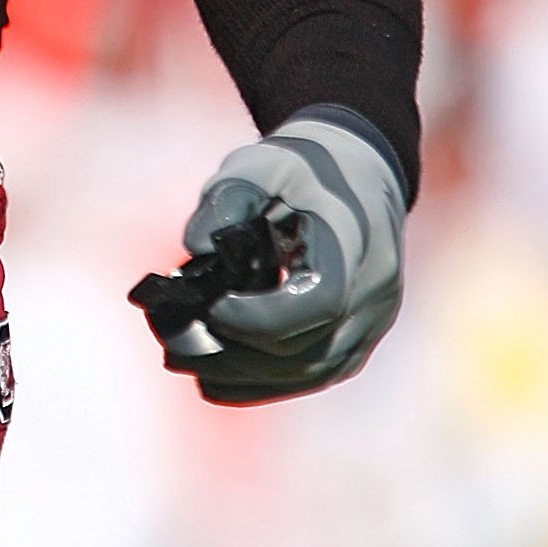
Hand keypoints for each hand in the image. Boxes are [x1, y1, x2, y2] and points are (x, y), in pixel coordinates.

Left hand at [131, 109, 406, 404]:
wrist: (359, 177)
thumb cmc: (304, 168)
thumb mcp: (261, 164)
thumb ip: (227, 199)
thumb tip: (193, 246)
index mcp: (355, 242)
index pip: (319, 302)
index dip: (261, 317)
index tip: (212, 306)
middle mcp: (375, 292)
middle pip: (307, 349)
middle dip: (235, 350)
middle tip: (172, 340)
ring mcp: (373, 323)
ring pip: (309, 372)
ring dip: (244, 375)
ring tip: (183, 358)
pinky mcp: (358, 340)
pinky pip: (314, 375)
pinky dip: (264, 383)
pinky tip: (214, 378)